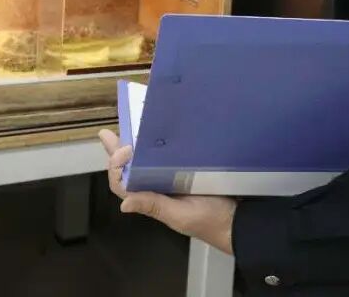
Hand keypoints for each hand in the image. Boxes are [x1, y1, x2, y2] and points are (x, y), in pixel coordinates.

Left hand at [98, 129, 235, 254]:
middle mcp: (158, 186)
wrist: (240, 218)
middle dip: (117, 150)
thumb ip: (154, 206)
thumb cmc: (210, 220)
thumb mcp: (180, 215)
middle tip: (107, 134)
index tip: (124, 149)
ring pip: (146, 159)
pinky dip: (159, 143)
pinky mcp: (187, 166)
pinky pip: (167, 155)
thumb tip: (123, 204)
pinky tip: (155, 131)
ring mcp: (172, 176)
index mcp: (152, 198)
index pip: (122, 184)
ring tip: (123, 127)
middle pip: (130, 168)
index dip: (116, 166)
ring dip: (134, 144)